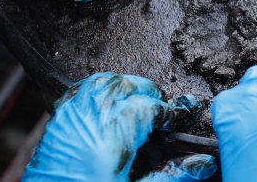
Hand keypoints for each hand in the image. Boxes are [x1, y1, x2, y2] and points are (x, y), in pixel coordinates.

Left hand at [23, 72, 214, 181]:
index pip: (150, 107)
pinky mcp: (54, 128)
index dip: (173, 110)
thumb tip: (201, 164)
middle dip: (149, 91)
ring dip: (123, 87)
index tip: (186, 114)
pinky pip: (77, 93)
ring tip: (138, 103)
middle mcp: (88, 122)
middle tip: (164, 109)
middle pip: (125, 85)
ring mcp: (68, 121)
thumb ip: (170, 177)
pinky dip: (97, 91)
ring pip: (99, 82)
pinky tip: (106, 107)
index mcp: (111, 138)